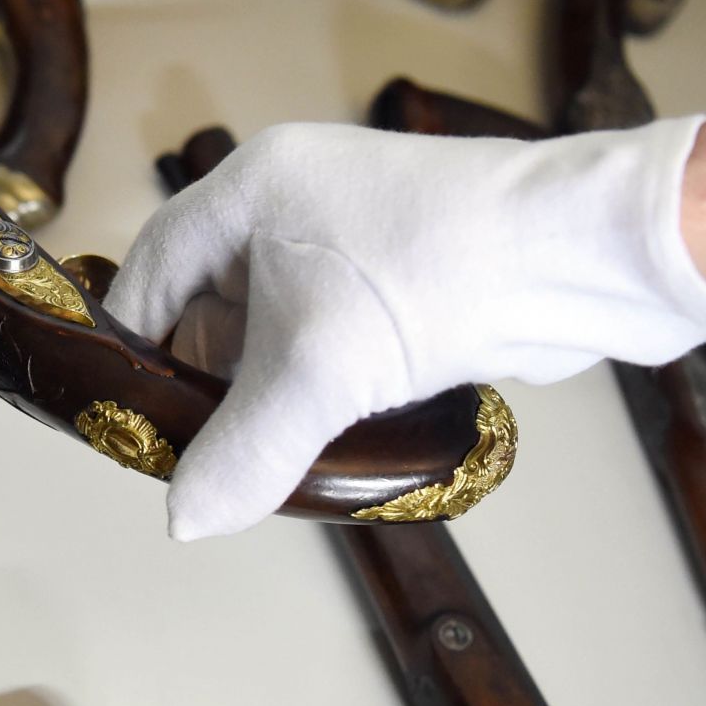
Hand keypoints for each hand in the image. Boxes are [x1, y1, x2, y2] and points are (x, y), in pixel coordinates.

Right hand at [107, 119, 705, 539]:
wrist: (581, 257)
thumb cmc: (437, 277)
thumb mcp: (318, 372)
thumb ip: (242, 451)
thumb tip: (184, 521)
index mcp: (256, 184)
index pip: (157, 263)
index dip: (134, 341)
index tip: (125, 411)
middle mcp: (299, 196)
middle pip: (214, 296)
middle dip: (204, 373)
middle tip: (196, 446)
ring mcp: (357, 229)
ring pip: (277, 319)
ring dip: (266, 384)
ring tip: (260, 451)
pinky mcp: (408, 267)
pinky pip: (332, 328)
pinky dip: (320, 379)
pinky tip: (326, 432)